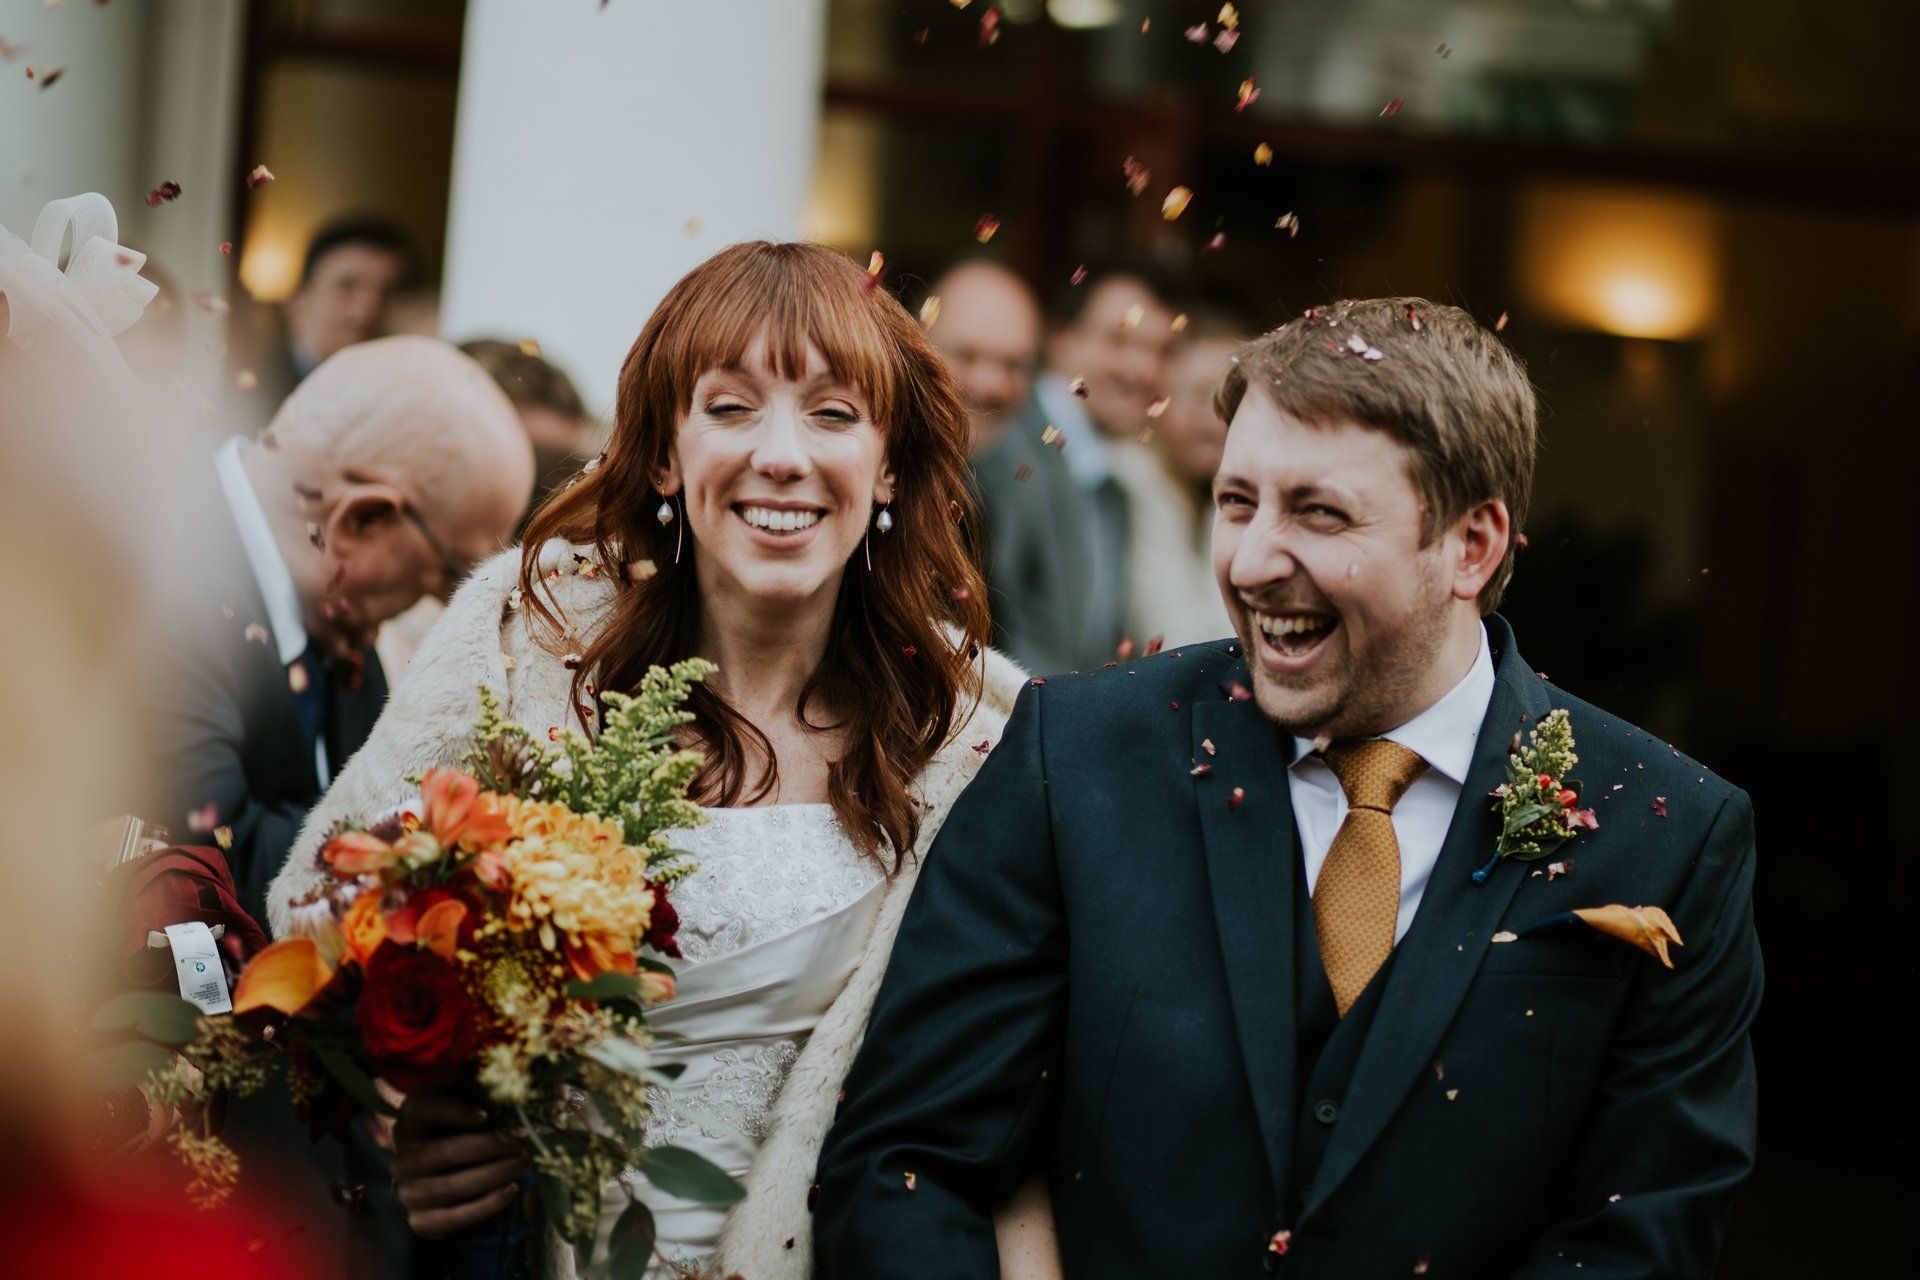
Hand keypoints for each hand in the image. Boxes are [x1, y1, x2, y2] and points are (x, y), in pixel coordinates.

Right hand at [389, 1090, 529, 1237]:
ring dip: (493, 1174)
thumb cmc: (458, 1140)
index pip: (423, 1111)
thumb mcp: (461, 1118)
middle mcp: (402, 1161)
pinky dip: (486, 1205)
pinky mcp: (420, 1222)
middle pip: (444, 1152)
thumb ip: (476, 1111)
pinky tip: (510, 1190)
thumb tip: (509, 1112)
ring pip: (451, 1186)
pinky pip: (454, 1218)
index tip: (484, 1114)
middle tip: (520, 1142)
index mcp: (409, 1125)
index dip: (452, 1111)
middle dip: (488, 1146)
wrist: (439, 1186)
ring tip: (522, 1163)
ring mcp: (408, 1194)